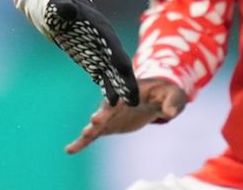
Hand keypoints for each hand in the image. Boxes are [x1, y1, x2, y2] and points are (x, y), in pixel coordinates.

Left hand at [44, 0, 139, 106]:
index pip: (112, 44)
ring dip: (122, 88)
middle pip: (120, 62)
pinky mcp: (95, 62)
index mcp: (100, 29)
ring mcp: (102, 54)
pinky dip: (109, 88)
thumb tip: (66, 9)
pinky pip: (104, 77)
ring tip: (130, 104)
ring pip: (115, 73)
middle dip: (127, 79)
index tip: (124, 69)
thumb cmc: (62, 7)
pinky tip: (112, 103)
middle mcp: (106, 43)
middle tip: (134, 97)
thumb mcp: (60, 6)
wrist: (66, 12)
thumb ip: (63, 8)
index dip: (117, 55)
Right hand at [64, 77, 186, 154]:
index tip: (111, 107)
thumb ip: (172, 102)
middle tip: (95, 121)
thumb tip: (170, 113)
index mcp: (130, 92)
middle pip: (107, 109)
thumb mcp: (173, 94)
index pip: (122, 97)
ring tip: (83, 137)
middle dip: (102, 115)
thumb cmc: (165, 92)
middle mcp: (116, 103)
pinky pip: (94, 135)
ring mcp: (110, 115)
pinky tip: (70, 149)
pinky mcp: (108, 126)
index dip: (117, 102)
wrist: (155, 97)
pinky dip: (82, 142)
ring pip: (97, 124)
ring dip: (91, 130)